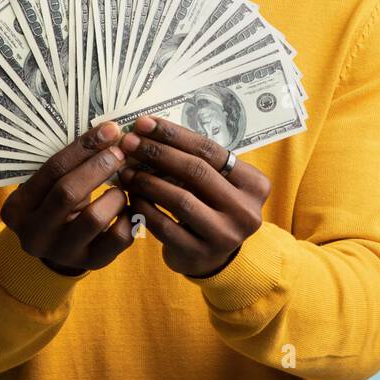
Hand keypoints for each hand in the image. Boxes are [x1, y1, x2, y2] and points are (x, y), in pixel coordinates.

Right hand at [0, 121, 135, 275]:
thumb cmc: (55, 203)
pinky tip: (130, 206)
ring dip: (115, 195)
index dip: (83, 147)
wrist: (57, 247)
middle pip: (68, 193)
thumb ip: (69, 164)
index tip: (109, 129)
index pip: (51, 170)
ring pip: (95, 218)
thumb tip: (109, 131)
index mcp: (17, 209)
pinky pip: (118, 238)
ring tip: (123, 187)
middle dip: (99, 166)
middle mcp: (34, 234)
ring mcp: (62, 253)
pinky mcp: (91, 263)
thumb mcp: (48, 186)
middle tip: (120, 151)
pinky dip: (130, 217)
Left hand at [116, 115, 270, 277]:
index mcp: (254, 184)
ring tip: (126, 171)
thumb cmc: (209, 207)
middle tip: (129, 143)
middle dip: (157, 153)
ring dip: (147, 181)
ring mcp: (225, 236)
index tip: (143, 123)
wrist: (211, 257)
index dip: (173, 134)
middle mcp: (246, 211)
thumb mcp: (214, 182)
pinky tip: (130, 196)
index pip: (210, 150)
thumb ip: (193, 159)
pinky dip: (144, 208)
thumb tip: (146, 130)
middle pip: (196, 171)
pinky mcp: (201, 255)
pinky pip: (165, 226)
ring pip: (180, 199)